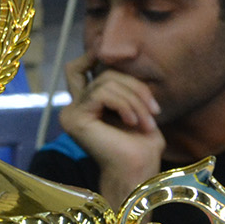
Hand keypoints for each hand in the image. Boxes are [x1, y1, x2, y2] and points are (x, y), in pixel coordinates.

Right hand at [57, 54, 163, 206]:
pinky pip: (102, 94)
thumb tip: (109, 56)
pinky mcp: (74, 119)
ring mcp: (70, 114)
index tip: (120, 52)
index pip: (77, 69)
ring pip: (105, 82)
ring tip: (147, 121)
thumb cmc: (140, 144)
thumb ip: (120, 85)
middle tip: (154, 110)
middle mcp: (72, 109)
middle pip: (102, 73)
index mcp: (84, 106)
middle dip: (135, 87)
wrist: (137, 171)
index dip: (91, 56)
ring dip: (135, 99)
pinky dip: (125, 105)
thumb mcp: (134, 105)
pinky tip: (133, 122)